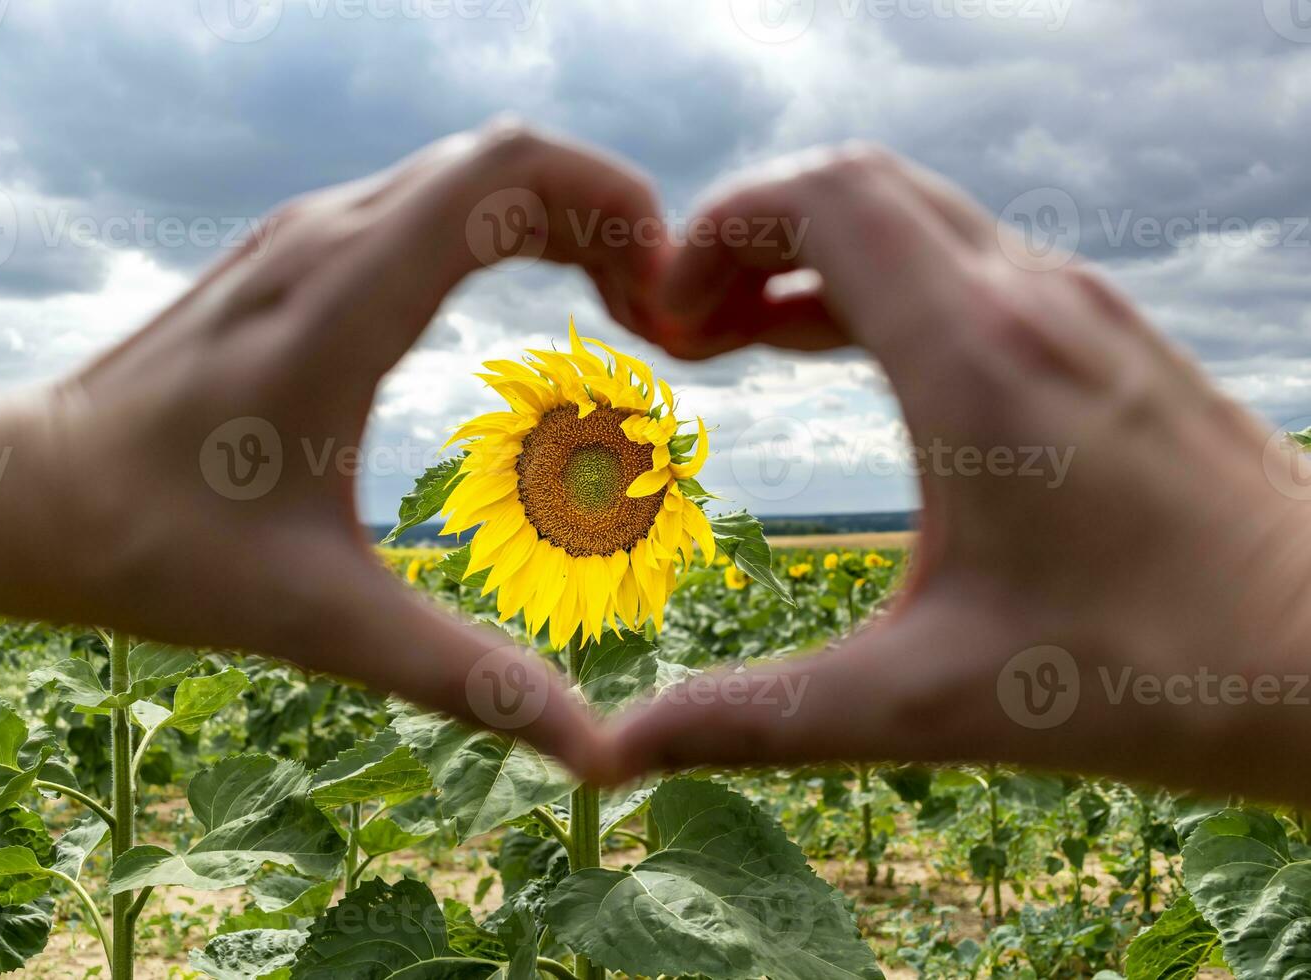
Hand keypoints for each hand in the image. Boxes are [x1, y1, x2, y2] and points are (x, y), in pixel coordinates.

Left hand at [0, 122, 664, 776]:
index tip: (658, 309)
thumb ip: (468, 680)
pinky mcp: (290, 257)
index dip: (614, 211)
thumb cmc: (158, 551)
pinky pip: (423, 202)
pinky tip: (522, 303)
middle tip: (656, 322)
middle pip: (505, 159)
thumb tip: (593, 757)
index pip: (507, 171)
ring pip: (464, 173)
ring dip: (557, 220)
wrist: (26, 495)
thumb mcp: (324, 622)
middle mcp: (324, 239)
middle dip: (606, 219)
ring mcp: (302, 237)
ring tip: (616, 311)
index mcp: (343, 302)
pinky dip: (500, 228)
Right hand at [608, 144, 1310, 802]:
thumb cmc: (1153, 675)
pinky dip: (885, 285)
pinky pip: (970, 263)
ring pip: (920, 219)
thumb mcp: (926, 703)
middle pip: (862, 186)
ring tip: (744, 344)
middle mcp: (1034, 301)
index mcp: (978, 359)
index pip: (826, 197)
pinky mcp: (1111, 337)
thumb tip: (616, 758)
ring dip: (817, 260)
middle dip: (752, 236)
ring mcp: (1083, 309)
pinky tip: (857, 361)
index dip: (720, 230)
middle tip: (690, 335)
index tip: (666, 320)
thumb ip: (756, 720)